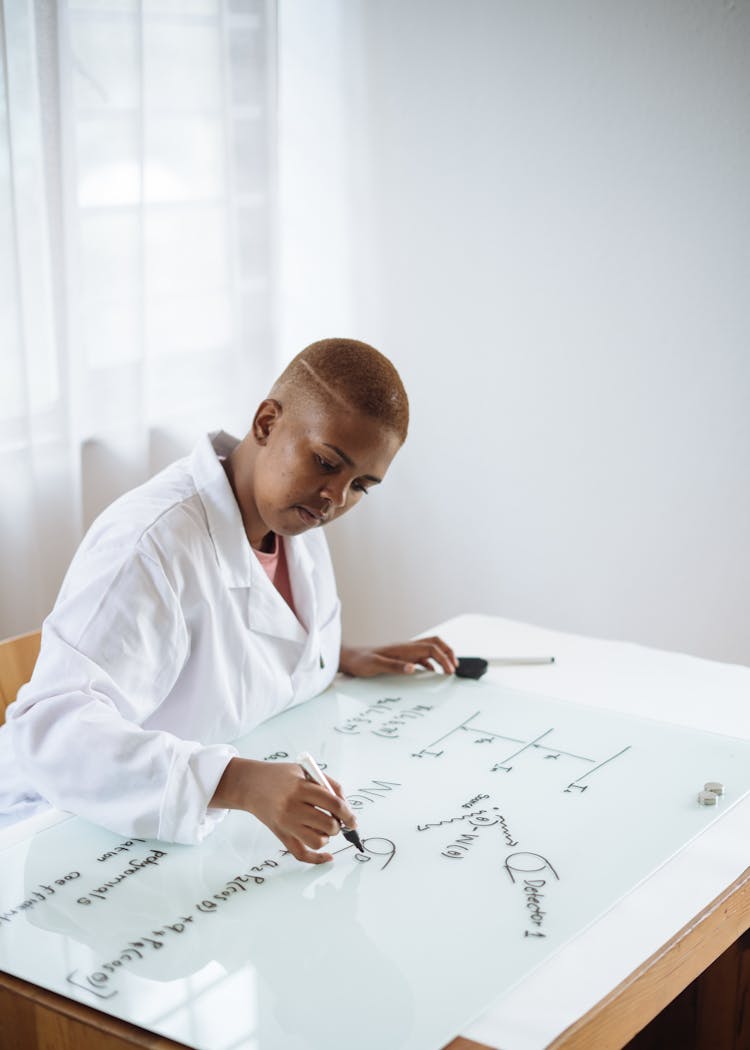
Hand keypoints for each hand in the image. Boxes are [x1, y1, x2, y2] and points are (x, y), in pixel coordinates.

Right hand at [210, 759, 357, 864]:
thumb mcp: (305, 770)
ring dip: (327, 837)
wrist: (250, 784)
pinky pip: (301, 854)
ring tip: (324, 828)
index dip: (348, 813)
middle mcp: (292, 807)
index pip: (333, 803)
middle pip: (328, 824)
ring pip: (317, 841)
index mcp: (300, 788)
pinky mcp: (280, 835)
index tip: (353, 819)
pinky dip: (317, 859)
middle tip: (336, 820)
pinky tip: (327, 856)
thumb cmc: (280, 776)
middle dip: (338, 825)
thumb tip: (346, 806)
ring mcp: (285, 824)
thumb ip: (328, 785)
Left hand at [339, 636, 457, 677]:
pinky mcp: (400, 657)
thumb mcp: (375, 665)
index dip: (444, 658)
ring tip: (449, 669)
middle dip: (448, 652)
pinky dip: (431, 663)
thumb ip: (394, 666)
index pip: (431, 648)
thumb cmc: (360, 661)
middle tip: (455, 666)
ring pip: (429, 648)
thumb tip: (413, 668)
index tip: (450, 671)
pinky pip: (421, 657)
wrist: (348, 658)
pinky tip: (431, 672)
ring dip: (441, 656)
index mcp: (403, 648)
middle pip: (435, 643)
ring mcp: (404, 651)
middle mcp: (406, 647)